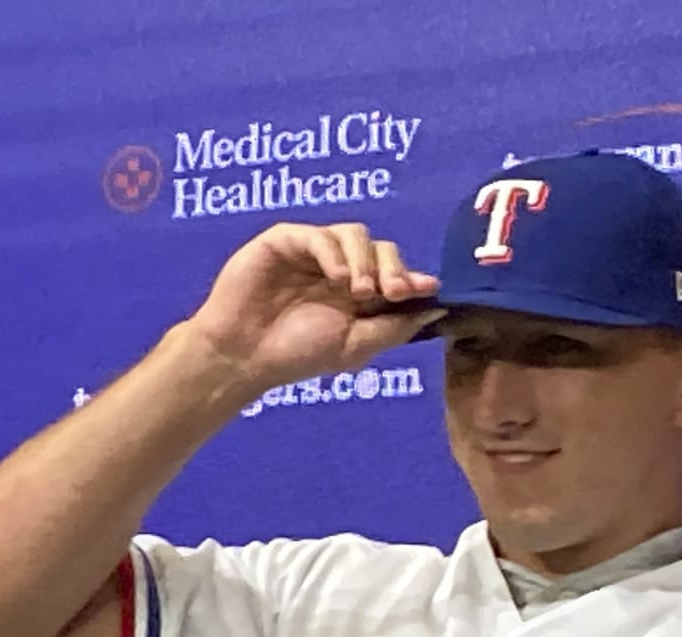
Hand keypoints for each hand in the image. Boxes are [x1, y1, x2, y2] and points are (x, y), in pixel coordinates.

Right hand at [182, 222, 440, 391]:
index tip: (425, 291)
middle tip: (394, 294)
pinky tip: (338, 279)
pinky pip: (319, 234)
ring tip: (360, 293)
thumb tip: (438, 308)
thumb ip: (394, 327)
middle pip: (382, 249)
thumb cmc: (294, 355)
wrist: (243, 356)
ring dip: (366, 261)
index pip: (395, 273)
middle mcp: (339, 268)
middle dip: (393, 269)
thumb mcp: (354, 346)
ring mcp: (312, 252)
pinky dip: (334, 253)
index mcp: (357, 294)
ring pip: (355, 235)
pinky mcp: (285, 241)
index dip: (413, 278)